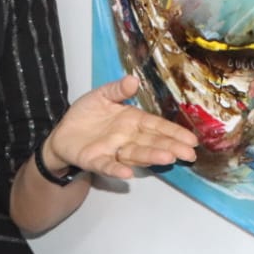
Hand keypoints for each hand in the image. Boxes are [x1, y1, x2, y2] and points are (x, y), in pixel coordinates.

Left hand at [45, 74, 197, 178]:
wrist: (62, 132)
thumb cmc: (86, 114)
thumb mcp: (101, 96)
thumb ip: (117, 89)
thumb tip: (133, 79)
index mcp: (132, 120)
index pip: (156, 126)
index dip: (173, 132)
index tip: (191, 140)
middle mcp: (127, 138)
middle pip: (151, 142)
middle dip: (171, 147)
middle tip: (189, 154)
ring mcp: (113, 150)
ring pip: (135, 154)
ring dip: (151, 157)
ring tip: (168, 158)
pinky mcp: (96, 160)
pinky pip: (108, 165)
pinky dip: (117, 169)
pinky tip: (128, 173)